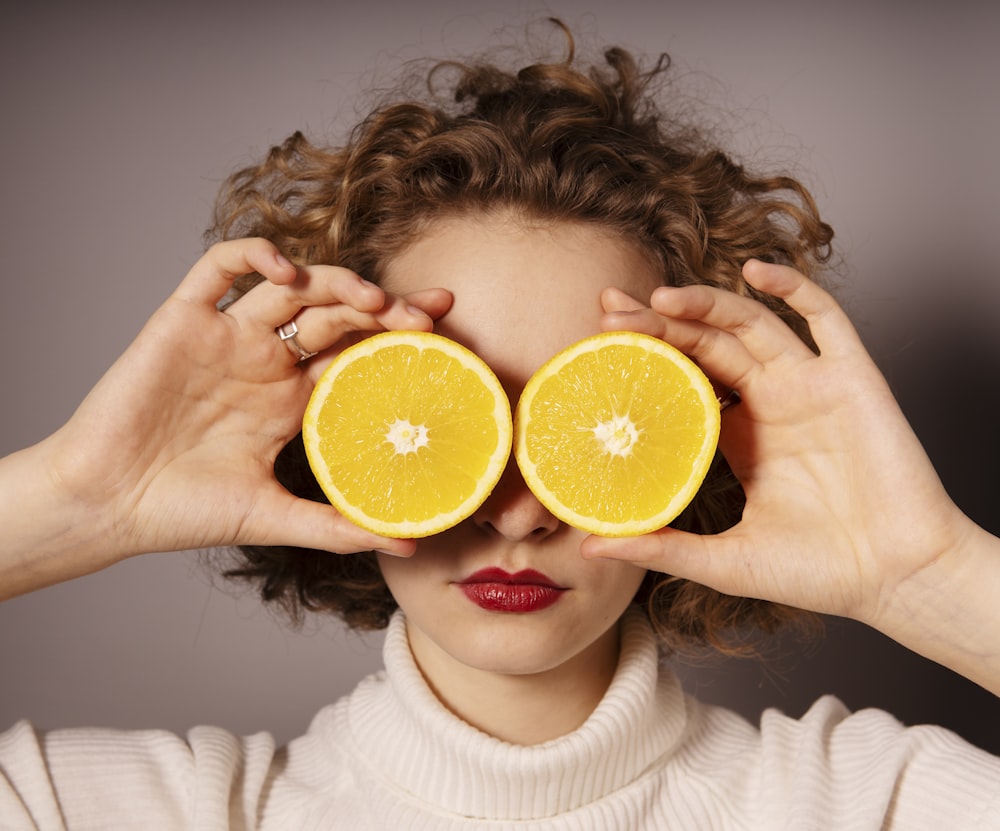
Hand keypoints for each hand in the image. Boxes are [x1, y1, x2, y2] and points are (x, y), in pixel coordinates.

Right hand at [29, 239, 451, 577]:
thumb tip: (409, 542)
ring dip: (336, 282)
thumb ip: (340, 526)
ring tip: (373, 301)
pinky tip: (287, 270)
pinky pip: (218, 268)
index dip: (401, 337)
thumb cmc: (184, 512)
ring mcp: (227, 336)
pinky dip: (254, 254)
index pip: (359, 352)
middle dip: (386, 307)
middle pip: (338, 313)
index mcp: (292, 398)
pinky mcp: (183, 320)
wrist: (107, 506)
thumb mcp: (276, 518)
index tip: (448, 333)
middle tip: (427, 318)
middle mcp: (266, 360)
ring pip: (292, 285)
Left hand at [584, 260, 971, 630]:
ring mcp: (810, 386)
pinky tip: (756, 273)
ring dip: (708, 304)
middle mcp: (771, 402)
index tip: (600, 340)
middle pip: (707, 344)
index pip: (682, 378)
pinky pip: (826, 319)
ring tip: (661, 298)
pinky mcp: (852, 378)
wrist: (896, 579)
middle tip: (611, 310)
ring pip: (752, 324)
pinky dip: (794, 289)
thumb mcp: (723, 560)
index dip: (645, 355)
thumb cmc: (816, 572)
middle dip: (660, 322)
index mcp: (739, 436)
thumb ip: (661, 546)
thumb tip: (591, 546)